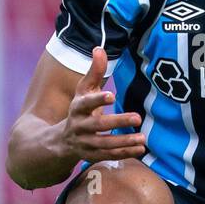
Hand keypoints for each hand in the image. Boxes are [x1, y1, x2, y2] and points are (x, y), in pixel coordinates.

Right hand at [59, 47, 146, 164]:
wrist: (62, 140)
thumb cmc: (80, 108)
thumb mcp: (84, 90)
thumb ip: (94, 71)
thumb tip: (99, 48)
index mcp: (77, 108)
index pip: (86, 103)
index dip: (98, 100)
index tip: (112, 95)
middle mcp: (80, 126)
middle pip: (99, 125)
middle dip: (118, 121)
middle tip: (137, 117)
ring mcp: (85, 143)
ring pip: (105, 144)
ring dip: (124, 141)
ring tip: (143, 138)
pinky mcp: (92, 155)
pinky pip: (109, 155)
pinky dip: (125, 153)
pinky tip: (141, 149)